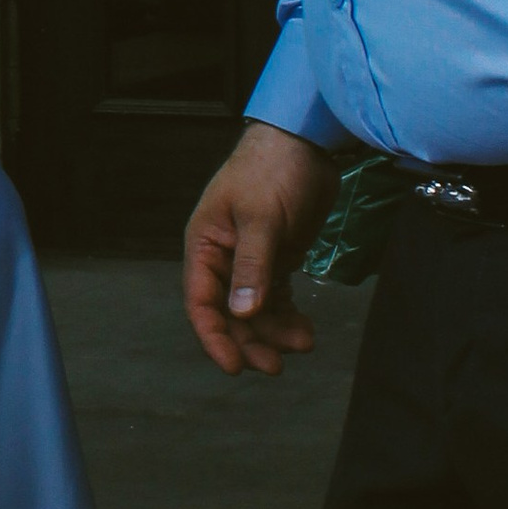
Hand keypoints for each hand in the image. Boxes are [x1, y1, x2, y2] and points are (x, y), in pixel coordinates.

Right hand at [182, 126, 332, 378]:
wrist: (307, 142)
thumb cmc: (273, 172)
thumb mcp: (261, 218)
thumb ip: (253, 266)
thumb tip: (243, 313)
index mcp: (205, 246)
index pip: (201, 302)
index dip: (215, 337)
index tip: (235, 366)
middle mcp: (223, 258)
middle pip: (229, 313)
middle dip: (251, 340)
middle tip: (276, 365)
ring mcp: (251, 260)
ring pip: (256, 310)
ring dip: (275, 331)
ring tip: (304, 343)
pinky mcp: (277, 257)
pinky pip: (277, 298)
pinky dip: (288, 315)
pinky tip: (305, 329)